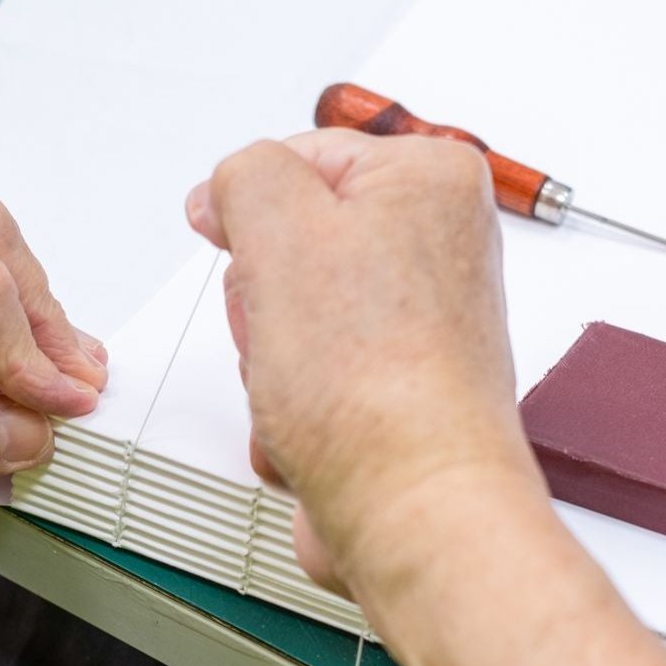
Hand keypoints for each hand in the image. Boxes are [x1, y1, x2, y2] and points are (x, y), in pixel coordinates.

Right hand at [186, 130, 548, 606]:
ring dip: (269, 365)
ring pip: (290, 322)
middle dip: (261, 301)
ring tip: (302, 390)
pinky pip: (310, 381)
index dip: (246, 207)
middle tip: (283, 328)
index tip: (229, 240)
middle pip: (290, 248)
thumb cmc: (371, 384)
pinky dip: (291, 412)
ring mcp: (418, 326)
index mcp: (430, 181)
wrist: (413, 507)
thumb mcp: (280, 226)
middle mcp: (436, 249)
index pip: (299, 157)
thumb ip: (245, 175)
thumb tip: (229, 190)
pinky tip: (311, 431)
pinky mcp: (397, 391)